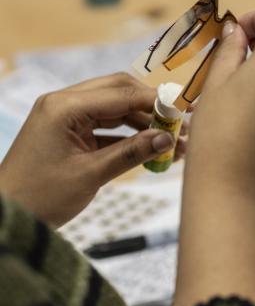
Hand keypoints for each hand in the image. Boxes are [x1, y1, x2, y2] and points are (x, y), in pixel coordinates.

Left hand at [0, 73, 185, 226]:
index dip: (157, 102)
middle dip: (153, 107)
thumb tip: (167, 139)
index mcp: (64, 107)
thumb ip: (131, 153)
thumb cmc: (40, 196)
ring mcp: (66, 118)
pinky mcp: (70, 133)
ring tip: (175, 142)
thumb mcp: (91, 175)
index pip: (121, 93)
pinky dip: (130, 136)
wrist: (8, 214)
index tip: (186, 112)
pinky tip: (153, 149)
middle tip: (182, 124)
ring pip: (116, 109)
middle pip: (120, 91)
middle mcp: (64, 104)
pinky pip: (107, 126)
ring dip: (145, 123)